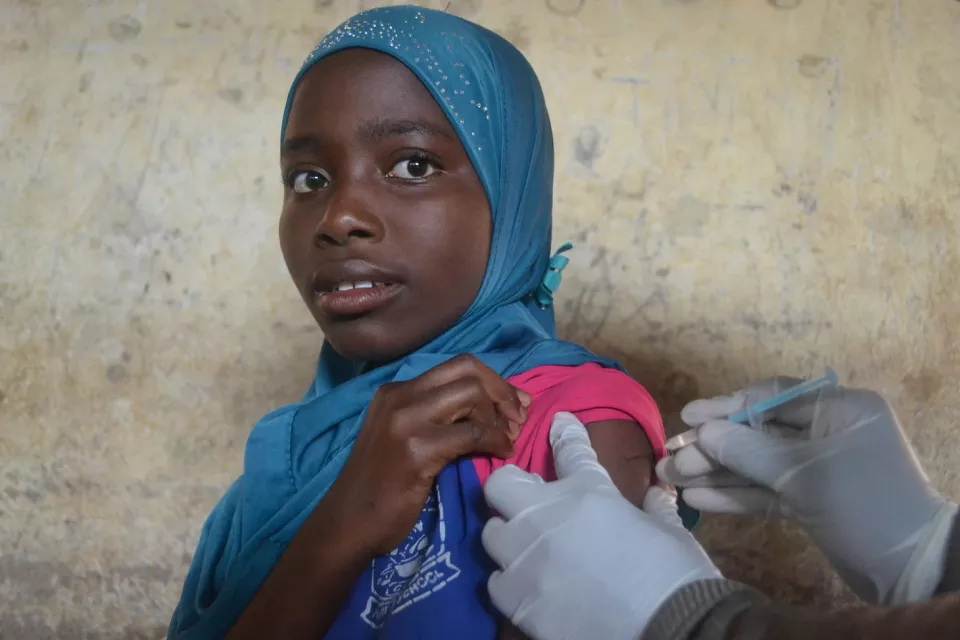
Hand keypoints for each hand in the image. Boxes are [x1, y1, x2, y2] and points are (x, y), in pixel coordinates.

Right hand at [327, 354, 530, 555]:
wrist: (349, 522)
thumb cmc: (381, 485)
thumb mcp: (404, 436)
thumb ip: (436, 416)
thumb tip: (490, 407)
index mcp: (397, 390)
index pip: (457, 366)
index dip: (494, 380)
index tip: (515, 403)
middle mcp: (400, 396)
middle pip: (468, 371)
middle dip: (502, 392)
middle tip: (517, 419)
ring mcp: (406, 421)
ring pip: (471, 394)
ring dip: (498, 416)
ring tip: (505, 439)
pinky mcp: (417, 449)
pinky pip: (472, 433)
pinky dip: (494, 441)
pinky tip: (501, 453)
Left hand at [482, 412, 720, 639]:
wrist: (666, 628)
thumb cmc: (673, 574)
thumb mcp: (671, 531)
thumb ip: (658, 508)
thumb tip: (658, 492)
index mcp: (588, 492)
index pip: (570, 449)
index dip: (565, 433)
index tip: (560, 422)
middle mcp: (545, 516)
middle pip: (500, 485)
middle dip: (511, 488)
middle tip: (529, 500)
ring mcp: (526, 557)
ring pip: (491, 533)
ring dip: (509, 536)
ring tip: (527, 548)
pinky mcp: (516, 599)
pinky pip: (496, 581)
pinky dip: (510, 581)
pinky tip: (528, 587)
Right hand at [658, 379, 957, 604]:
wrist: (910, 570)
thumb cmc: (863, 503)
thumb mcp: (803, 472)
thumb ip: (747, 450)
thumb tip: (701, 432)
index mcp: (839, 409)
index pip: (773, 398)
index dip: (727, 406)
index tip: (688, 416)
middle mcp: (828, 433)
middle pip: (759, 433)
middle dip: (714, 447)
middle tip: (671, 457)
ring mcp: (818, 469)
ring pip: (757, 464)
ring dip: (716, 473)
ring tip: (670, 480)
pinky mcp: (810, 503)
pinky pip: (765, 491)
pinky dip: (734, 495)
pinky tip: (698, 501)